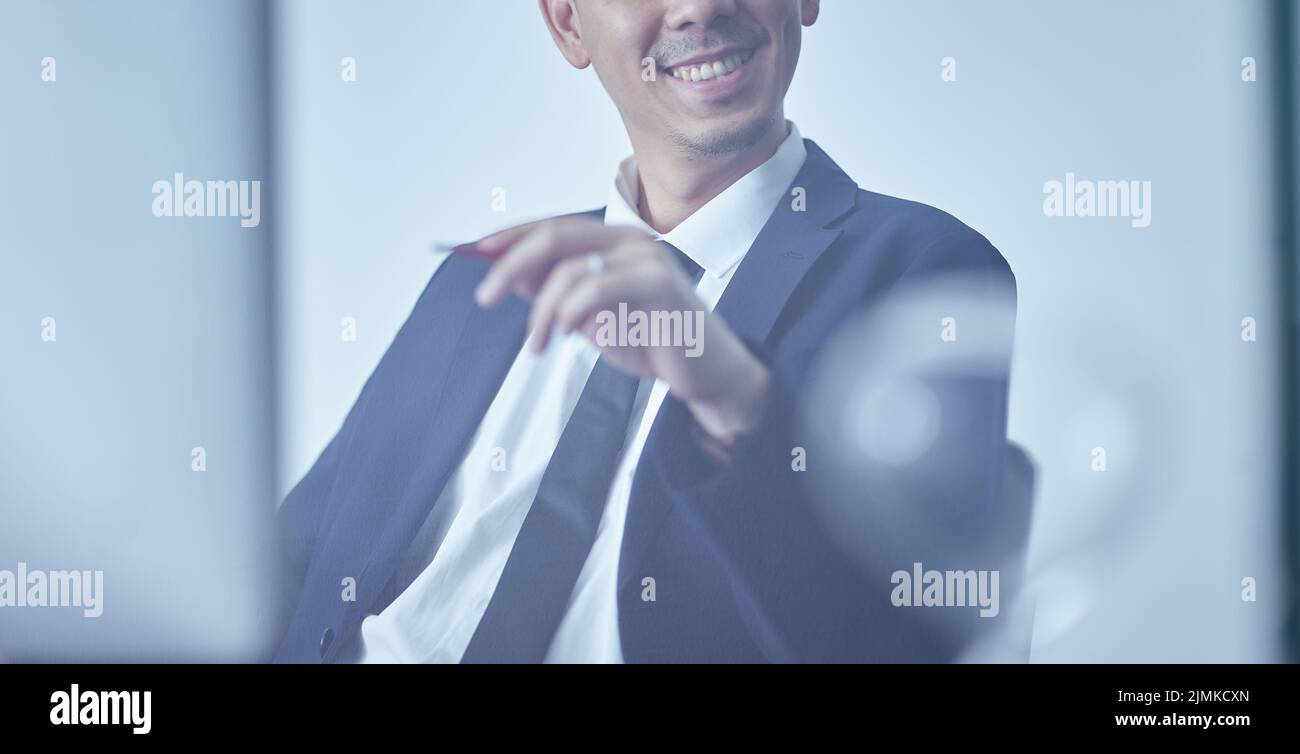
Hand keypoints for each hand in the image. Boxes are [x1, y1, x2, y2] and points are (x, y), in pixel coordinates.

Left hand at [472, 217, 768, 441]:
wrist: (704, 372)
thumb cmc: (651, 341)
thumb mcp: (590, 317)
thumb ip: (555, 292)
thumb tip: (507, 274)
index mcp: (614, 241)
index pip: (552, 226)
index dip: (510, 237)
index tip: (474, 253)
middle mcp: (630, 240)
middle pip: (554, 235)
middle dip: (510, 265)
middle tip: (484, 298)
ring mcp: (647, 258)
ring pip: (570, 269)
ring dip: (540, 312)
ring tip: (536, 345)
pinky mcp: (659, 284)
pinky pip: (597, 288)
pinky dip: (569, 312)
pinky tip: (565, 335)